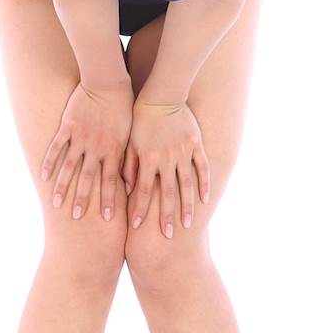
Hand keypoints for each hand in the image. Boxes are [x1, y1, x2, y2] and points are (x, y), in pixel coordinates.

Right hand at [40, 78, 134, 221]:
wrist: (108, 82)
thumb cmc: (125, 106)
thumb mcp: (131, 134)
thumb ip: (129, 158)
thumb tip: (133, 182)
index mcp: (113, 150)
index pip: (111, 181)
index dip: (109, 200)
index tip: (107, 219)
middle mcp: (96, 147)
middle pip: (88, 178)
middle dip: (83, 199)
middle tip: (77, 218)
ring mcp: (80, 137)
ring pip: (69, 166)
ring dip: (63, 186)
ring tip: (56, 202)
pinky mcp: (68, 126)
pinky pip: (56, 147)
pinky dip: (49, 162)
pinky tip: (43, 176)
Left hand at [122, 97, 210, 237]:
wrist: (161, 95)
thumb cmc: (140, 118)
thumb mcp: (130, 140)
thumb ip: (129, 165)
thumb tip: (128, 188)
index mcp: (148, 159)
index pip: (144, 191)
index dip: (140, 210)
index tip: (137, 228)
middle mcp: (167, 159)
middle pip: (167, 194)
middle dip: (166, 216)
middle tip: (168, 237)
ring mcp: (183, 152)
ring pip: (186, 184)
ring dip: (187, 206)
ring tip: (188, 225)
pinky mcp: (195, 145)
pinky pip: (202, 167)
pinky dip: (204, 184)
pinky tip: (205, 200)